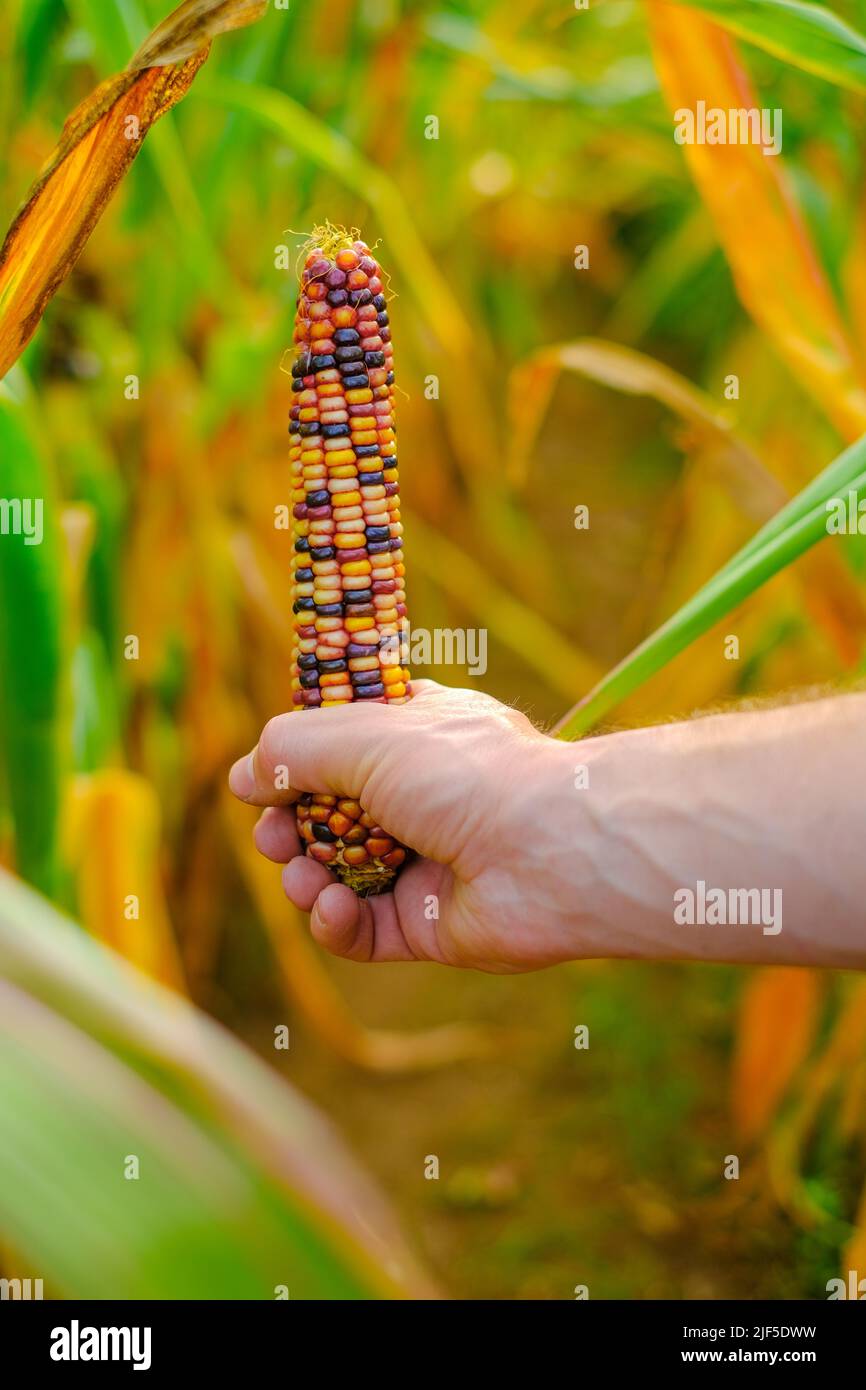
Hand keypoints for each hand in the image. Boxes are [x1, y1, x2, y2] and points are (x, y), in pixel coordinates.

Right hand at [228, 681, 574, 971]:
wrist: (553, 852)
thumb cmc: (470, 774)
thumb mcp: (368, 735)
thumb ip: (294, 749)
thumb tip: (242, 778)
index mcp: (416, 734)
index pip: (341, 740)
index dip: (298, 756)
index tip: (266, 770)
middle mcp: (418, 796)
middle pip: (325, 814)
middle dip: (285, 826)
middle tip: (270, 835)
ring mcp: (422, 862)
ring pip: (335, 874)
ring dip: (304, 875)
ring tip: (302, 874)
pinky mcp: (426, 924)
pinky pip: (360, 929)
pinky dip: (335, 922)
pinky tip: (331, 908)